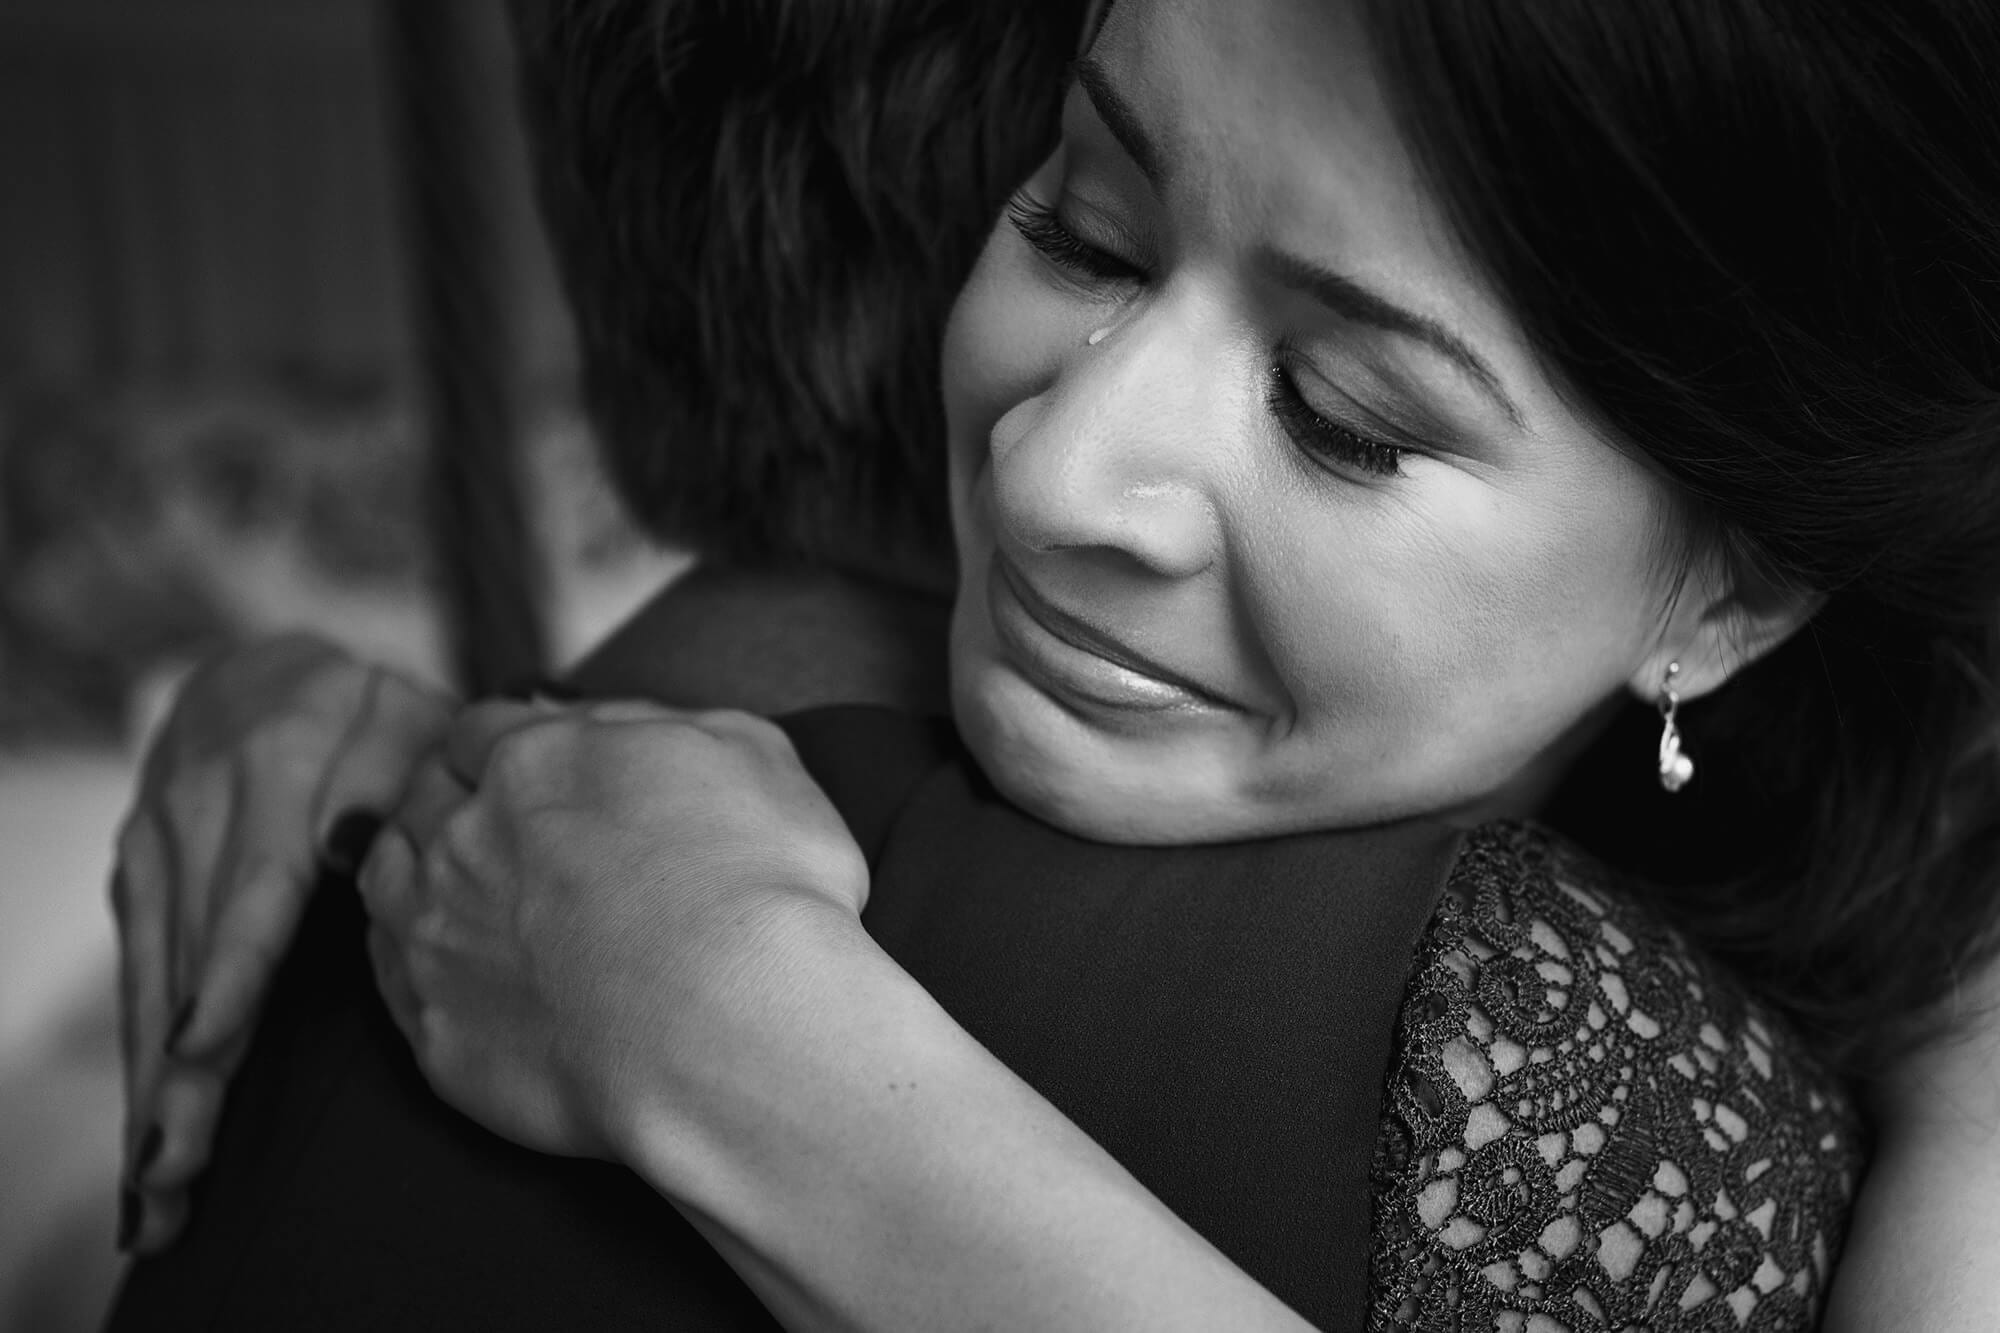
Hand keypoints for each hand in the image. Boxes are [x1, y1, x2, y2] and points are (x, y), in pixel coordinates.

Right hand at [111, 634, 449, 1251]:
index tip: (206, 1048)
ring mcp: (152, 846)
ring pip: (153, 979)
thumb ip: (395, 775)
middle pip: (191, 952)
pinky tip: (146, 1143)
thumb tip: (352, 845)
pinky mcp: (136, 881)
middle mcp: (193, 804)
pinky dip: (140, 1063)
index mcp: (273, 758)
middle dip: (180, 1068)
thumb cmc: (372, 715)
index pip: (252, 883)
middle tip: (178, 1167)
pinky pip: (141, 980)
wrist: (263, 675)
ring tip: (156, 1191)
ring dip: (149, 1088)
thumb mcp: (406, 719)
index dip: (227, 973)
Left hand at [357, 699, 869, 1160]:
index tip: (523, 761)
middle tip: (487, 819)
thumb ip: (673, 723)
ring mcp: (441, 938)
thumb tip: (622, 728)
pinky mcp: (441, 1035)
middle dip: (449, 799)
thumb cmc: (761, 886)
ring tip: (450, 885)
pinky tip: (445, 965)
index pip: (483, 728)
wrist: (731, 1030)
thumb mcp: (752, 753)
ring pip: (387, 881)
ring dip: (412, 870)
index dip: (503, 740)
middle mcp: (466, 839)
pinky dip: (410, 962)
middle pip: (423, 798)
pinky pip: (393, 983)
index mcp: (536, 760)